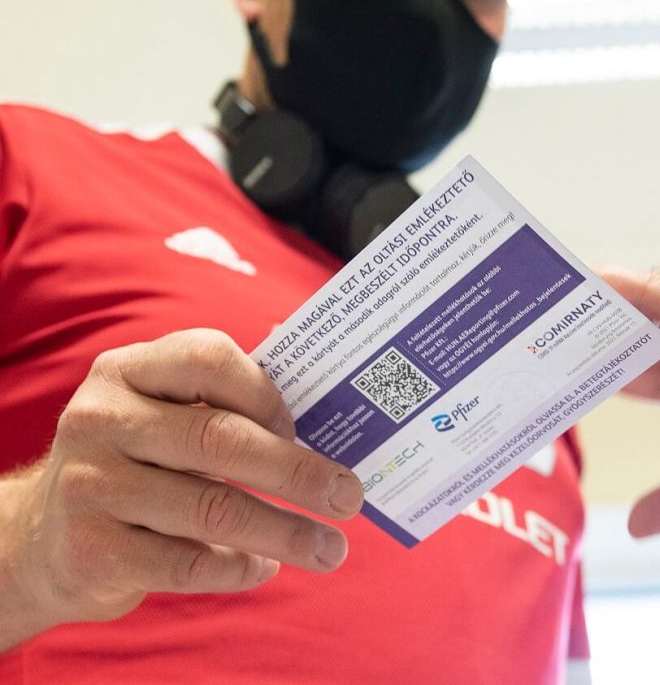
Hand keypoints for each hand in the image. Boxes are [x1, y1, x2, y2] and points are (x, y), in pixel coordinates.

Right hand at [1, 329, 363, 643]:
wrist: (42, 537)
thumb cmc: (137, 464)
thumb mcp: (161, 417)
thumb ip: (224, 411)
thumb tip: (328, 438)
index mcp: (127, 371)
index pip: (207, 359)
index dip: (265, 393)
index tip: (302, 429)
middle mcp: (100, 420)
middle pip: (220, 440)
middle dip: (297, 472)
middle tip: (349, 496)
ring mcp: (90, 486)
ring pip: (212, 509)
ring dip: (287, 532)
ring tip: (332, 549)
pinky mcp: (91, 551)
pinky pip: (188, 563)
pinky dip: (239, 569)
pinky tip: (264, 567)